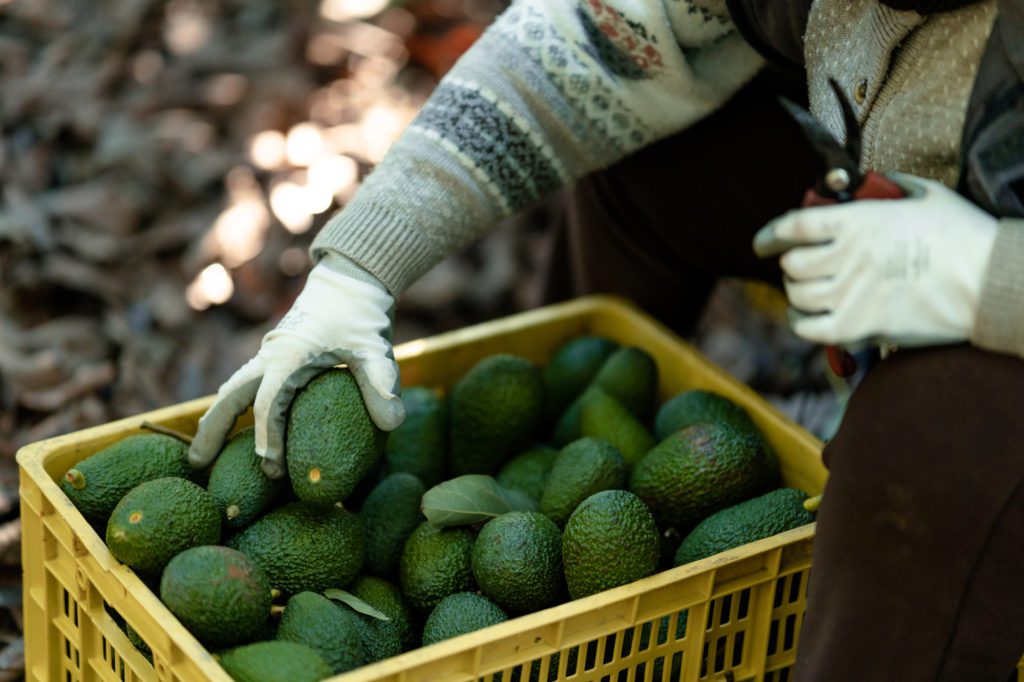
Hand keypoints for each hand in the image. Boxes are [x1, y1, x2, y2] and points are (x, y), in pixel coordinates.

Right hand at [188, 254, 404, 477]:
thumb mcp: (376, 349)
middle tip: (196, 465)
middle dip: (213, 430)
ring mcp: (268, 355)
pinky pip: (244, 386)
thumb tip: (392, 424)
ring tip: (201, 455)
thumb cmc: (362, 316)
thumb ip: (382, 383)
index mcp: (290, 356)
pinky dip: (231, 407)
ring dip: (214, 420)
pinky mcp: (274, 356)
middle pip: (229, 396)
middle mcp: (270, 356)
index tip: (272, 470)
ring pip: (230, 390)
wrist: (350, 282)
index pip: (271, 403)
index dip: (269, 438)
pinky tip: (228, 429)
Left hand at [753, 174, 997, 347]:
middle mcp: (847, 256)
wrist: (989, 281)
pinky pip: (808, 328)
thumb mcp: (926, 194)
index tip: (762, 242)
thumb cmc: (962, 235)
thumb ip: (889, 185)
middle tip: (799, 266)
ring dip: (796, 292)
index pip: (794, 225)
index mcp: (858, 221)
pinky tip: (806, 316)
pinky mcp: (859, 326)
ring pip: (796, 294)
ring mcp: (850, 293)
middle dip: (790, 264)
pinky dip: (800, 322)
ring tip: (805, 289)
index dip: (770, 234)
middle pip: (791, 264)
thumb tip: (868, 182)